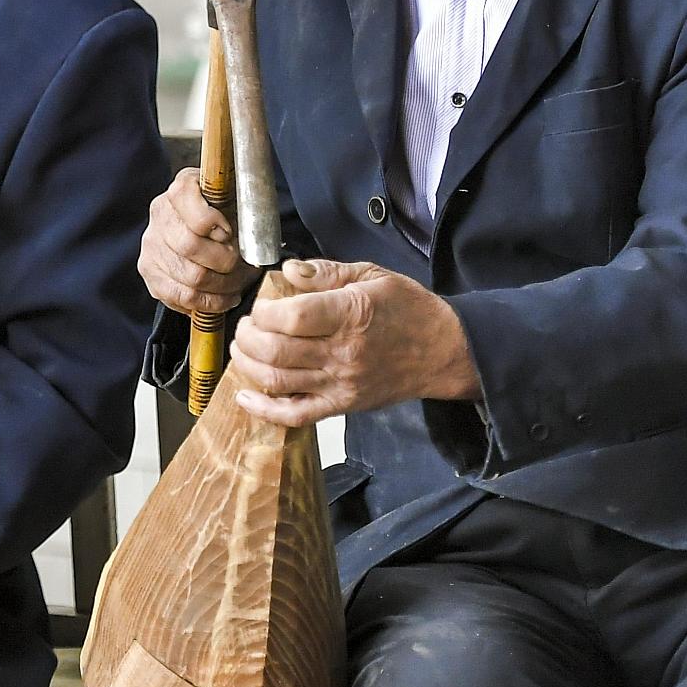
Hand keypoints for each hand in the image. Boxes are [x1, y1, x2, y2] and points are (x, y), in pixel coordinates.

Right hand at [139, 167, 257, 316]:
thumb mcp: (236, 198)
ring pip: (190, 277)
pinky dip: (208, 302)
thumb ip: (244, 207)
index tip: (231, 234)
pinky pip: (181, 296)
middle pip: (191, 247)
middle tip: (241, 265)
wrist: (201, 222)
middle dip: (225, 262)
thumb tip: (252, 239)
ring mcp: (152, 244)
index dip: (215, 225)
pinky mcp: (150, 271)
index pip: (192, 209)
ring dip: (222, 286)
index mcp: (182, 188)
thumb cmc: (225, 211)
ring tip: (237, 284)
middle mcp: (161, 213)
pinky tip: (224, 298)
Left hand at [229, 257, 479, 426]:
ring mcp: (341, 384)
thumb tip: (288, 271)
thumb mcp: (372, 275)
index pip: (292, 317)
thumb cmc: (408, 309)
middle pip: (276, 350)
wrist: (444, 350)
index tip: (261, 305)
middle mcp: (344, 353)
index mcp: (351, 314)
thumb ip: (326, 272)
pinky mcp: (342, 405)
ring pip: (277, 381)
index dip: (264, 311)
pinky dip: (264, 410)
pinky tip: (245, 397)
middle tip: (245, 326)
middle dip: (248, 336)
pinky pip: (296, 416)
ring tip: (242, 348)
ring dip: (247, 365)